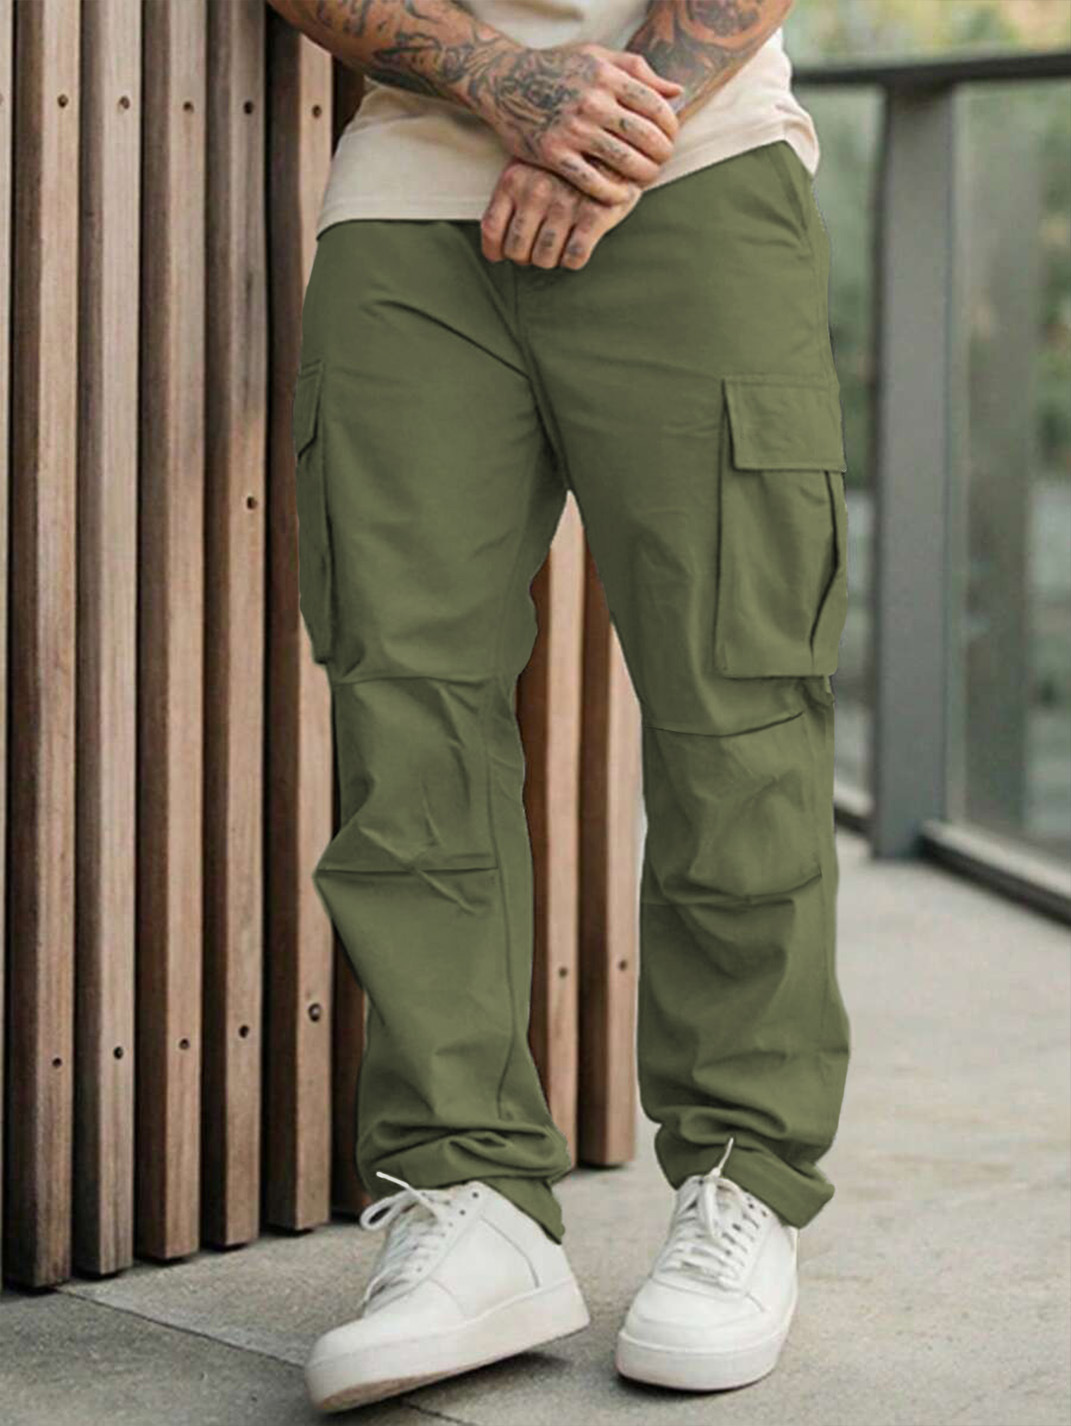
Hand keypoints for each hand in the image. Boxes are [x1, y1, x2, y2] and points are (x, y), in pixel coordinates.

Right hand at [480, 43, 682, 205]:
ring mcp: (573, 130)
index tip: (670, 138)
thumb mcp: (596, 56)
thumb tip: (677, 92)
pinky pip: (593, 182)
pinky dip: (613, 192)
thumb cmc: (556, 69)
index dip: (671, 127)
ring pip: (624, 162)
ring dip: (643, 175)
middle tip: (662, 162)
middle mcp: (593, 103)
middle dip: (662, 154)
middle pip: (645, 137)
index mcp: (607, 77)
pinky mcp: (554, 155)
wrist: (504, 82)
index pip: (656, 107)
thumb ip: (637, 70)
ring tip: (646, 178)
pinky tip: (621, 195)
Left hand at [481, 157, 642, 269]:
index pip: (492, 229)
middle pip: (518, 250)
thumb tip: (497, 238)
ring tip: (557, 247)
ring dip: (550, 259)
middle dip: (526, 257)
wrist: (617, 136)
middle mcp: (536, 192)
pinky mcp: (594, 215)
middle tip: (536, 250)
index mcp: (515, 178)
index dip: (495, 250)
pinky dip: (573, 260)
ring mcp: (565, 204)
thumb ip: (514, 190)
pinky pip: (574, 257)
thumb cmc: (570, 153)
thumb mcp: (532, 159)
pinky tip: (576, 247)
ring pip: (545, 258)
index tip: (500, 255)